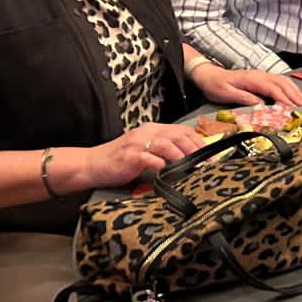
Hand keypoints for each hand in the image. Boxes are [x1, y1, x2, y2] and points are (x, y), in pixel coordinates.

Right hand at [81, 123, 206, 188]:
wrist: (92, 164)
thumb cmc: (121, 160)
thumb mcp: (146, 150)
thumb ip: (165, 150)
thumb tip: (191, 159)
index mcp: (152, 129)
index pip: (182, 130)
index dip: (198, 142)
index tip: (209, 155)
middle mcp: (146, 132)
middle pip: (178, 135)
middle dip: (195, 149)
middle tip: (204, 164)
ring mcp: (137, 143)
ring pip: (166, 144)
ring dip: (181, 156)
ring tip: (191, 168)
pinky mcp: (129, 156)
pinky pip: (148, 158)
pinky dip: (160, 164)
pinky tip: (167, 171)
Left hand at [190, 62, 301, 107]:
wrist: (209, 75)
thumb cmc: (215, 85)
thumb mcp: (225, 94)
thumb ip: (243, 98)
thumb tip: (259, 104)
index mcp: (251, 79)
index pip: (272, 88)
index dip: (283, 98)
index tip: (291, 107)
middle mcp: (259, 75)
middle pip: (282, 82)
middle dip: (294, 94)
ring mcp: (261, 75)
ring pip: (283, 80)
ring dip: (294, 90)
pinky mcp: (261, 78)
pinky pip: (280, 80)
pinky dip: (290, 87)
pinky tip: (293, 94)